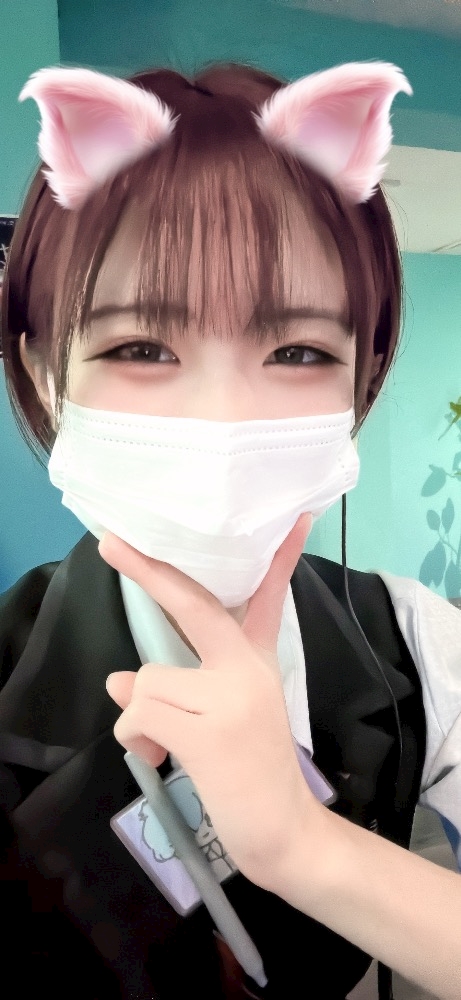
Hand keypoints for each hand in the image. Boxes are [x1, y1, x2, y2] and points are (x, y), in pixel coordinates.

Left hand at [100, 513, 317, 883]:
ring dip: (141, 716)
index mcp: (256, 660)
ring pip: (149, 677)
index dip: (279, 557)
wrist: (283, 831)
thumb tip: (118, 681)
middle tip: (108, 541)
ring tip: (165, 747)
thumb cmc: (251, 773)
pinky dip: (136, 738)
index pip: (267, 596)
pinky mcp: (207, 730)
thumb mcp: (223, 717)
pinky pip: (141, 713)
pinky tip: (161, 759)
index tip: (294, 518)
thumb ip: (175, 688)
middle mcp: (246, 667)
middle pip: (193, 605)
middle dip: (147, 572)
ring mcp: (229, 696)